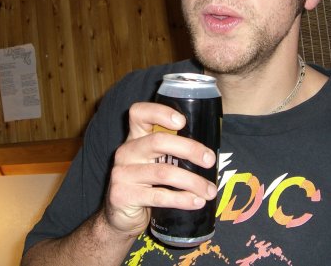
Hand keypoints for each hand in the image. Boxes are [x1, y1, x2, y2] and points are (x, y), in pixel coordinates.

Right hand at [103, 102, 217, 236]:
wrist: (120, 217)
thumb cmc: (145, 185)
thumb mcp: (154, 163)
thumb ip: (171, 153)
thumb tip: (209, 153)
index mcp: (135, 137)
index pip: (139, 113)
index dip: (160, 112)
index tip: (183, 122)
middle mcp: (126, 151)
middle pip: (158, 141)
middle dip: (189, 149)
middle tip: (210, 160)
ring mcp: (122, 173)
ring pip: (163, 172)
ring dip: (192, 181)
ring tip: (210, 190)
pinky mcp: (122, 195)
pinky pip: (158, 196)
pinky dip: (182, 199)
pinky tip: (196, 202)